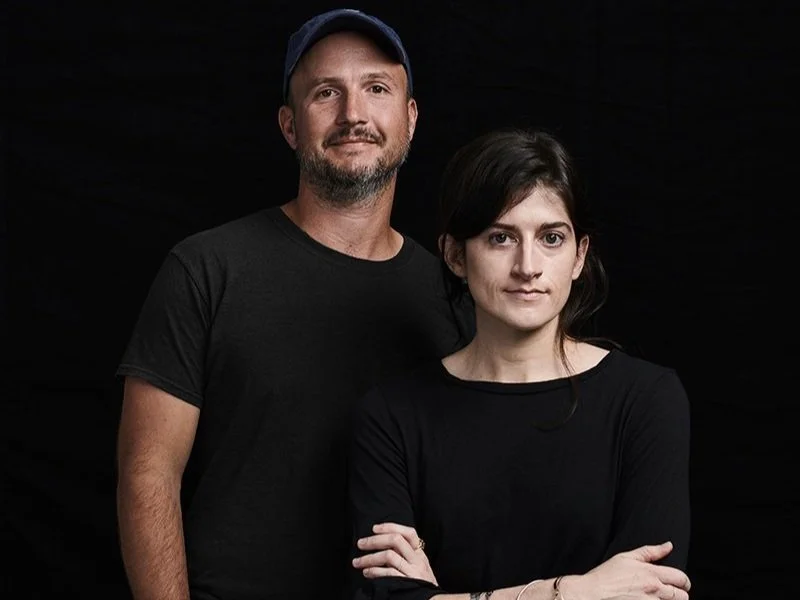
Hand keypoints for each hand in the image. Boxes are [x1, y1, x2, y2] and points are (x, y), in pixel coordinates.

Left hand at [352, 522, 437, 584]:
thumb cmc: (422, 586)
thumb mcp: (420, 568)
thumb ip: (407, 556)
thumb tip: (383, 545)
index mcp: (420, 555)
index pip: (409, 533)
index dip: (390, 527)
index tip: (374, 528)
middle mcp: (418, 560)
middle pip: (396, 540)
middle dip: (374, 540)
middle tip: (360, 544)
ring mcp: (413, 572)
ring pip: (389, 555)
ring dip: (370, 558)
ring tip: (358, 562)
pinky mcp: (408, 584)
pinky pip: (389, 573)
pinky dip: (375, 571)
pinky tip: (367, 573)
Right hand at [560, 542, 690, 599]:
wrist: (592, 594)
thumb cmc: (605, 576)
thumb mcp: (626, 557)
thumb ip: (650, 551)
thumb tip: (668, 546)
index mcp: (651, 573)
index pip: (680, 578)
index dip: (684, 581)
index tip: (681, 583)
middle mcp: (653, 590)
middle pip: (682, 596)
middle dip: (678, 594)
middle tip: (670, 593)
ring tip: (658, 598)